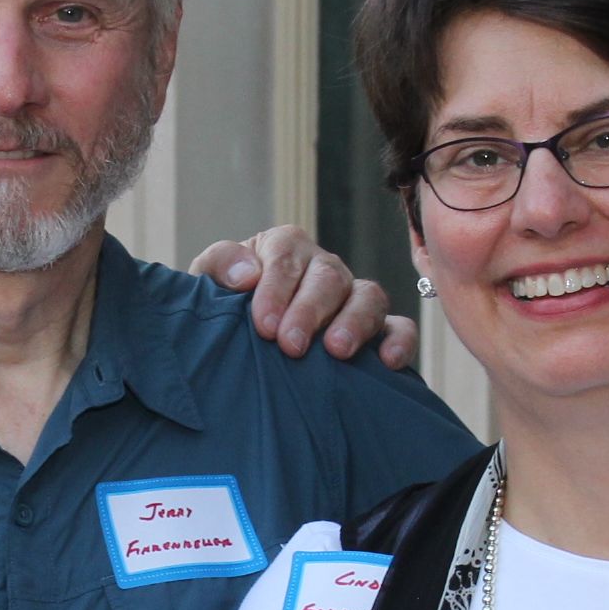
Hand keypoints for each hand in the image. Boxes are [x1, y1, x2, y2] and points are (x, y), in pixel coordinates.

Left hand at [195, 228, 421, 368]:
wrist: (238, 339)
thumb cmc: (225, 306)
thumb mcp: (208, 281)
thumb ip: (220, 265)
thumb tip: (247, 274)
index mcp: (284, 247)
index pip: (286, 258)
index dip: (276, 289)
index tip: (263, 324)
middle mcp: (323, 267)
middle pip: (329, 277)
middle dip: (310, 310)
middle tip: (291, 346)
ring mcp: (352, 297)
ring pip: (369, 296)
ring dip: (356, 322)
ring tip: (337, 351)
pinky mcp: (375, 329)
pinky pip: (398, 326)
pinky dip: (400, 340)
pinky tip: (388, 362)